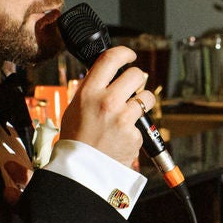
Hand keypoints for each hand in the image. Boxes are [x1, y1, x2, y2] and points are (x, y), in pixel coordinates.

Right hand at [60, 45, 150, 168]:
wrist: (81, 170)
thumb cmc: (77, 139)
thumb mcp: (76, 107)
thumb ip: (92, 89)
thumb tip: (108, 74)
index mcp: (89, 92)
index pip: (110, 59)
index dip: (124, 53)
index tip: (129, 55)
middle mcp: (107, 102)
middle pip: (135, 74)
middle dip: (136, 78)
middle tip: (132, 86)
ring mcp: (123, 118)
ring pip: (146, 97)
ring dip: (142, 101)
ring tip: (129, 112)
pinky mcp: (135, 134)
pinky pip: (142, 123)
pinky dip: (135, 128)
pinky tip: (122, 135)